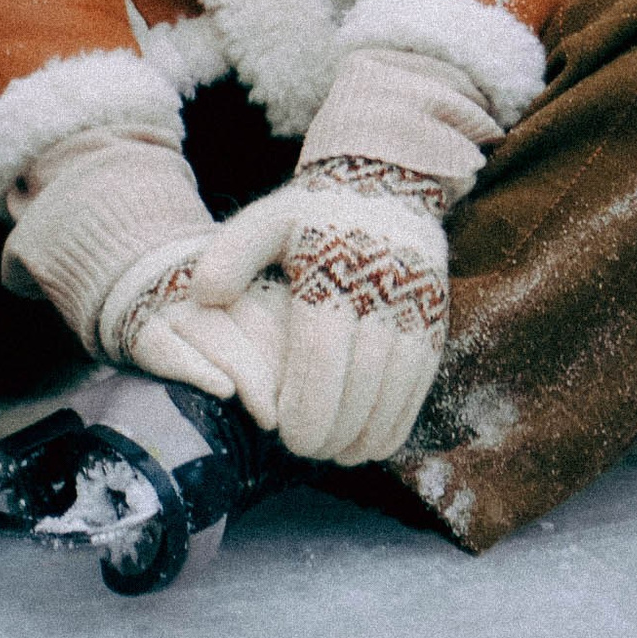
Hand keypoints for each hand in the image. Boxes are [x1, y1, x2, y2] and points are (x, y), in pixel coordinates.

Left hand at [181, 37, 503, 466]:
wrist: (387, 180)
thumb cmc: (314, 212)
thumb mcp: (267, 219)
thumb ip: (229, 255)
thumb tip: (202, 296)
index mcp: (332, 271)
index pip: (321, 356)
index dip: (307, 406)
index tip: (287, 439)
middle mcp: (380, 291)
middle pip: (359, 382)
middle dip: (332, 430)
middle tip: (307, 452)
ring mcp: (414, 305)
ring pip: (395, 388)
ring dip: (366, 433)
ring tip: (337, 456)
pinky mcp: (435, 317)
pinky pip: (421, 381)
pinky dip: (399, 419)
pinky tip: (372, 444)